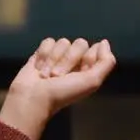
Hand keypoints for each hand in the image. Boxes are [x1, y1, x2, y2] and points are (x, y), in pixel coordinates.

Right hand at [0, 38, 115, 139]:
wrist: (33, 97)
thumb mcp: (92, 81)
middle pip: (79, 43)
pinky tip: (38, 68)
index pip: (94, 49)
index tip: (79, 73)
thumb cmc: (62, 93)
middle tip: (58, 77)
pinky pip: (48, 42)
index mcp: (88, 69)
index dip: (86, 59)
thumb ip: (106, 62)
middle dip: (68, 60)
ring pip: (63, 42)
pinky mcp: (43, 53)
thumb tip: (103, 42)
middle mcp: (75, 62)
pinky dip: (43, 55)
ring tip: (46, 76)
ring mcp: (58, 56)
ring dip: (53, 60)